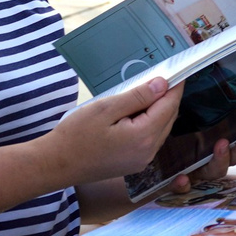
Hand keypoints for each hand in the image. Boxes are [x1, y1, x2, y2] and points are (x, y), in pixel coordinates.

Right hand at [47, 77, 181, 181]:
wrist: (56, 165)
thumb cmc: (75, 135)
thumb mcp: (105, 108)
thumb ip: (136, 97)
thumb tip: (162, 84)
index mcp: (143, 136)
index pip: (168, 106)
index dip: (174, 87)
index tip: (179, 71)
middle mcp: (148, 152)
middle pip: (169, 118)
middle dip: (168, 98)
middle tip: (163, 77)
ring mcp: (142, 161)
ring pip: (161, 130)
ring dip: (159, 111)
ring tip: (149, 92)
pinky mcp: (134, 164)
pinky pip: (151, 140)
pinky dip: (151, 123)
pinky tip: (139, 113)